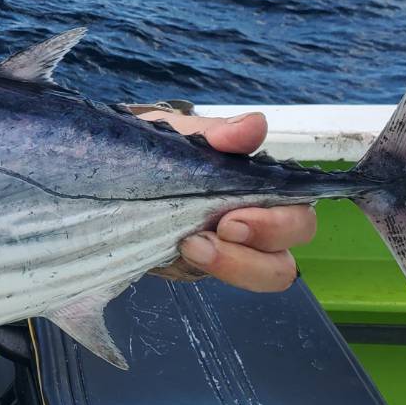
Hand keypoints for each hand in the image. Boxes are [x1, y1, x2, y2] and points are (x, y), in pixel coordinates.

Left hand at [139, 110, 316, 292]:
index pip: (297, 209)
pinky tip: (173, 251)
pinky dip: (202, 268)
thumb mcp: (177, 135)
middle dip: (257, 248)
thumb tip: (254, 126)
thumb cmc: (155, 149)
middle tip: (216, 232)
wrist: (109, 171)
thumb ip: (214, 133)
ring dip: (234, 266)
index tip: (233, 219)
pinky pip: (216, 278)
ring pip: (265, 274)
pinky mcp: (201, 266)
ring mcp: (231, 248)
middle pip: (288, 250)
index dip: (276, 223)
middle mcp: (254, 219)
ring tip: (190, 246)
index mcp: (257, 184)